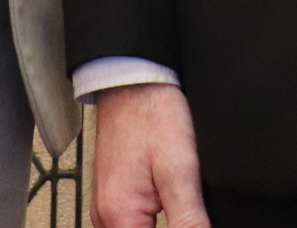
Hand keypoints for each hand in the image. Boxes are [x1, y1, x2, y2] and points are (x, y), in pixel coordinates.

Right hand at [90, 82, 209, 227]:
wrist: (132, 83)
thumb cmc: (152, 117)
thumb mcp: (180, 170)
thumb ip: (189, 220)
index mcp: (120, 218)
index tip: (190, 221)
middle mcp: (106, 219)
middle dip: (173, 227)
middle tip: (190, 214)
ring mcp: (108, 209)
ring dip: (165, 225)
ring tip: (183, 211)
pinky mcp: (114, 199)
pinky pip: (131, 225)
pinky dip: (152, 224)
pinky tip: (172, 213)